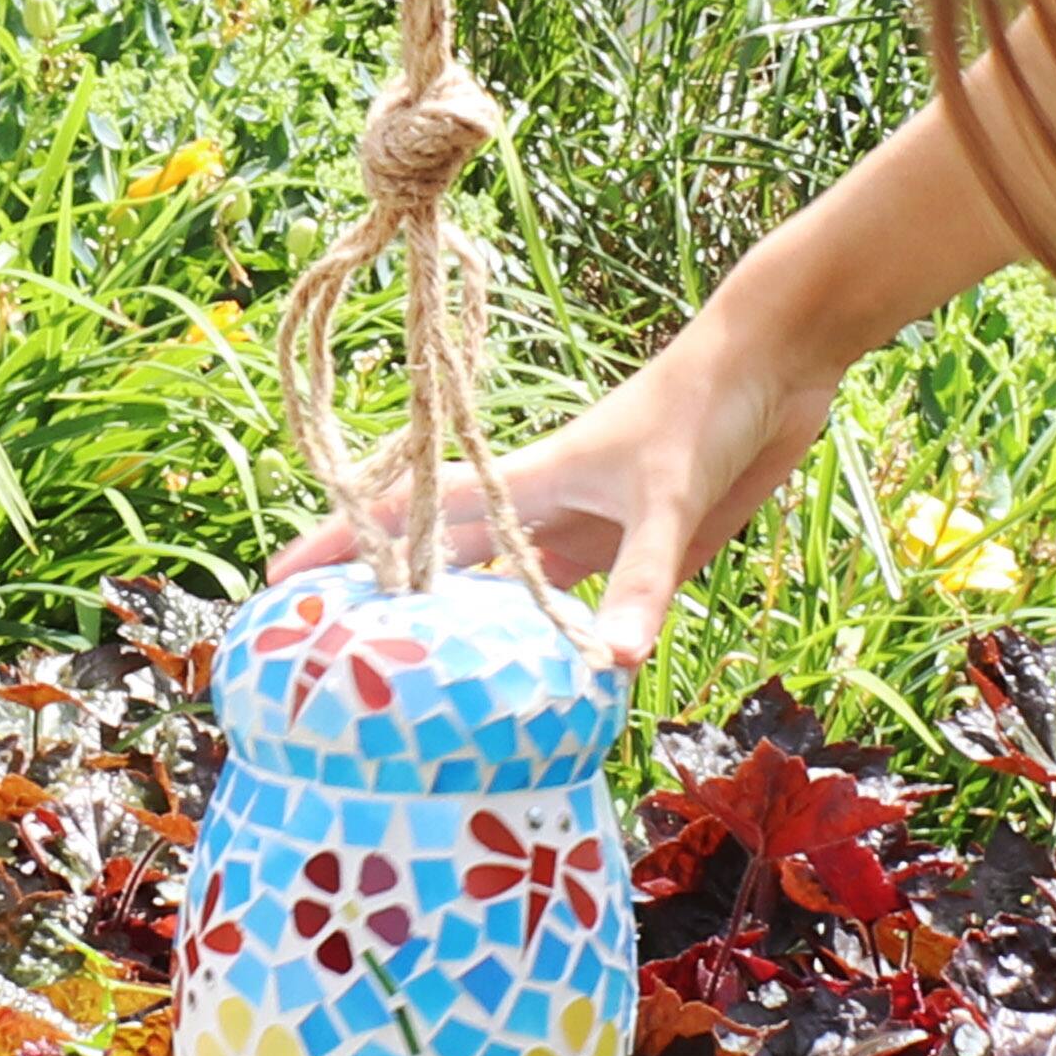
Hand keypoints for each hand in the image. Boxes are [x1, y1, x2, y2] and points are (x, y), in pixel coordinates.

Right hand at [269, 300, 846, 668]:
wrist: (775, 367)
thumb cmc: (704, 407)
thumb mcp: (668, 498)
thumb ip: (639, 581)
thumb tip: (611, 667)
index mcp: (528, 479)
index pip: (416, 513)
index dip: (346, 541)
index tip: (280, 582)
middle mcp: (545, 508)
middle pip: (447, 559)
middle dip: (390, 601)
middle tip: (332, 657)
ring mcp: (590, 529)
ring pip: (508, 590)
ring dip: (468, 630)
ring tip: (418, 688)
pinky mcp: (640, 547)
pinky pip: (582, 607)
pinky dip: (559, 644)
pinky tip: (549, 687)